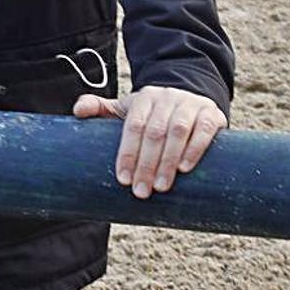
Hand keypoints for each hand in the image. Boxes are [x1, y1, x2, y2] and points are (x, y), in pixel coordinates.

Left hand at [73, 85, 226, 198]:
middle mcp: (167, 98)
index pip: (133, 126)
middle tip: (141, 191)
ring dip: (169, 160)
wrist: (190, 98)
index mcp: (143, 98)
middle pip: (155, 132)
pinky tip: (185, 168)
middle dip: (147, 164)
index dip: (127, 153)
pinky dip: (195, 148)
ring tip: (162, 187)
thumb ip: (101, 109)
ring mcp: (190, 104)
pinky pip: (205, 129)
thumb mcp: (127, 109)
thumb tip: (78, 111)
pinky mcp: (212, 113)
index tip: (123, 179)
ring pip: (179, 131)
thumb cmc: (152, 113)